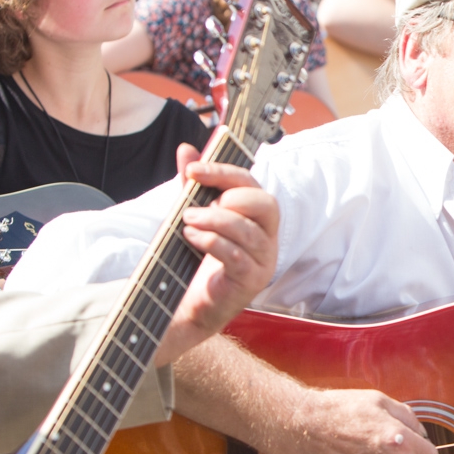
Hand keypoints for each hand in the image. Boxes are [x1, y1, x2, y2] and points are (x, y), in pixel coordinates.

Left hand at [156, 143, 279, 366]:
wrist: (186, 305)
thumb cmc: (194, 260)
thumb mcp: (192, 215)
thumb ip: (193, 184)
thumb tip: (187, 148)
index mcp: (257, 218)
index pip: (252, 184)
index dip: (224, 172)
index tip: (192, 169)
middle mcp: (267, 237)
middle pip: (265, 204)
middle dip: (229, 197)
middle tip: (196, 205)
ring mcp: (263, 260)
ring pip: (249, 230)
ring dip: (213, 220)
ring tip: (186, 221)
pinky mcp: (251, 281)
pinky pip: (237, 256)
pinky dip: (211, 242)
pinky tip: (191, 239)